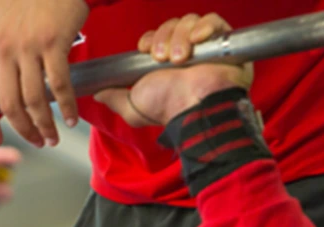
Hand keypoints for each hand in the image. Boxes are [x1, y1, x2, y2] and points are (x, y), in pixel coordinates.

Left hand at [0, 0, 88, 147]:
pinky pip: (59, 84)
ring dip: (45, 125)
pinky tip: (71, 118)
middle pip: (9, 105)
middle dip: (23, 130)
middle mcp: (5, 51)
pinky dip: (66, 105)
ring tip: (54, 137)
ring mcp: (29, 47)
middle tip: (37, 142)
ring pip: (34, 100)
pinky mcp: (53, 42)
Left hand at [93, 14, 253, 126]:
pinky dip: (204, 27)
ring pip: (190, 21)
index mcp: (167, 63)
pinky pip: (214, 21)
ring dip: (180, 37)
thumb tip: (99, 93)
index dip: (149, 38)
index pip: (157, 36)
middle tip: (162, 58)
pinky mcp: (224, 42)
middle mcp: (187, 52)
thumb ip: (115, 98)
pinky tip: (197, 41)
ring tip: (180, 58)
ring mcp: (207, 46)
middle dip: (163, 38)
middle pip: (172, 25)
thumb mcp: (132, 106)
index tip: (144, 50)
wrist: (193, 107)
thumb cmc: (167, 108)